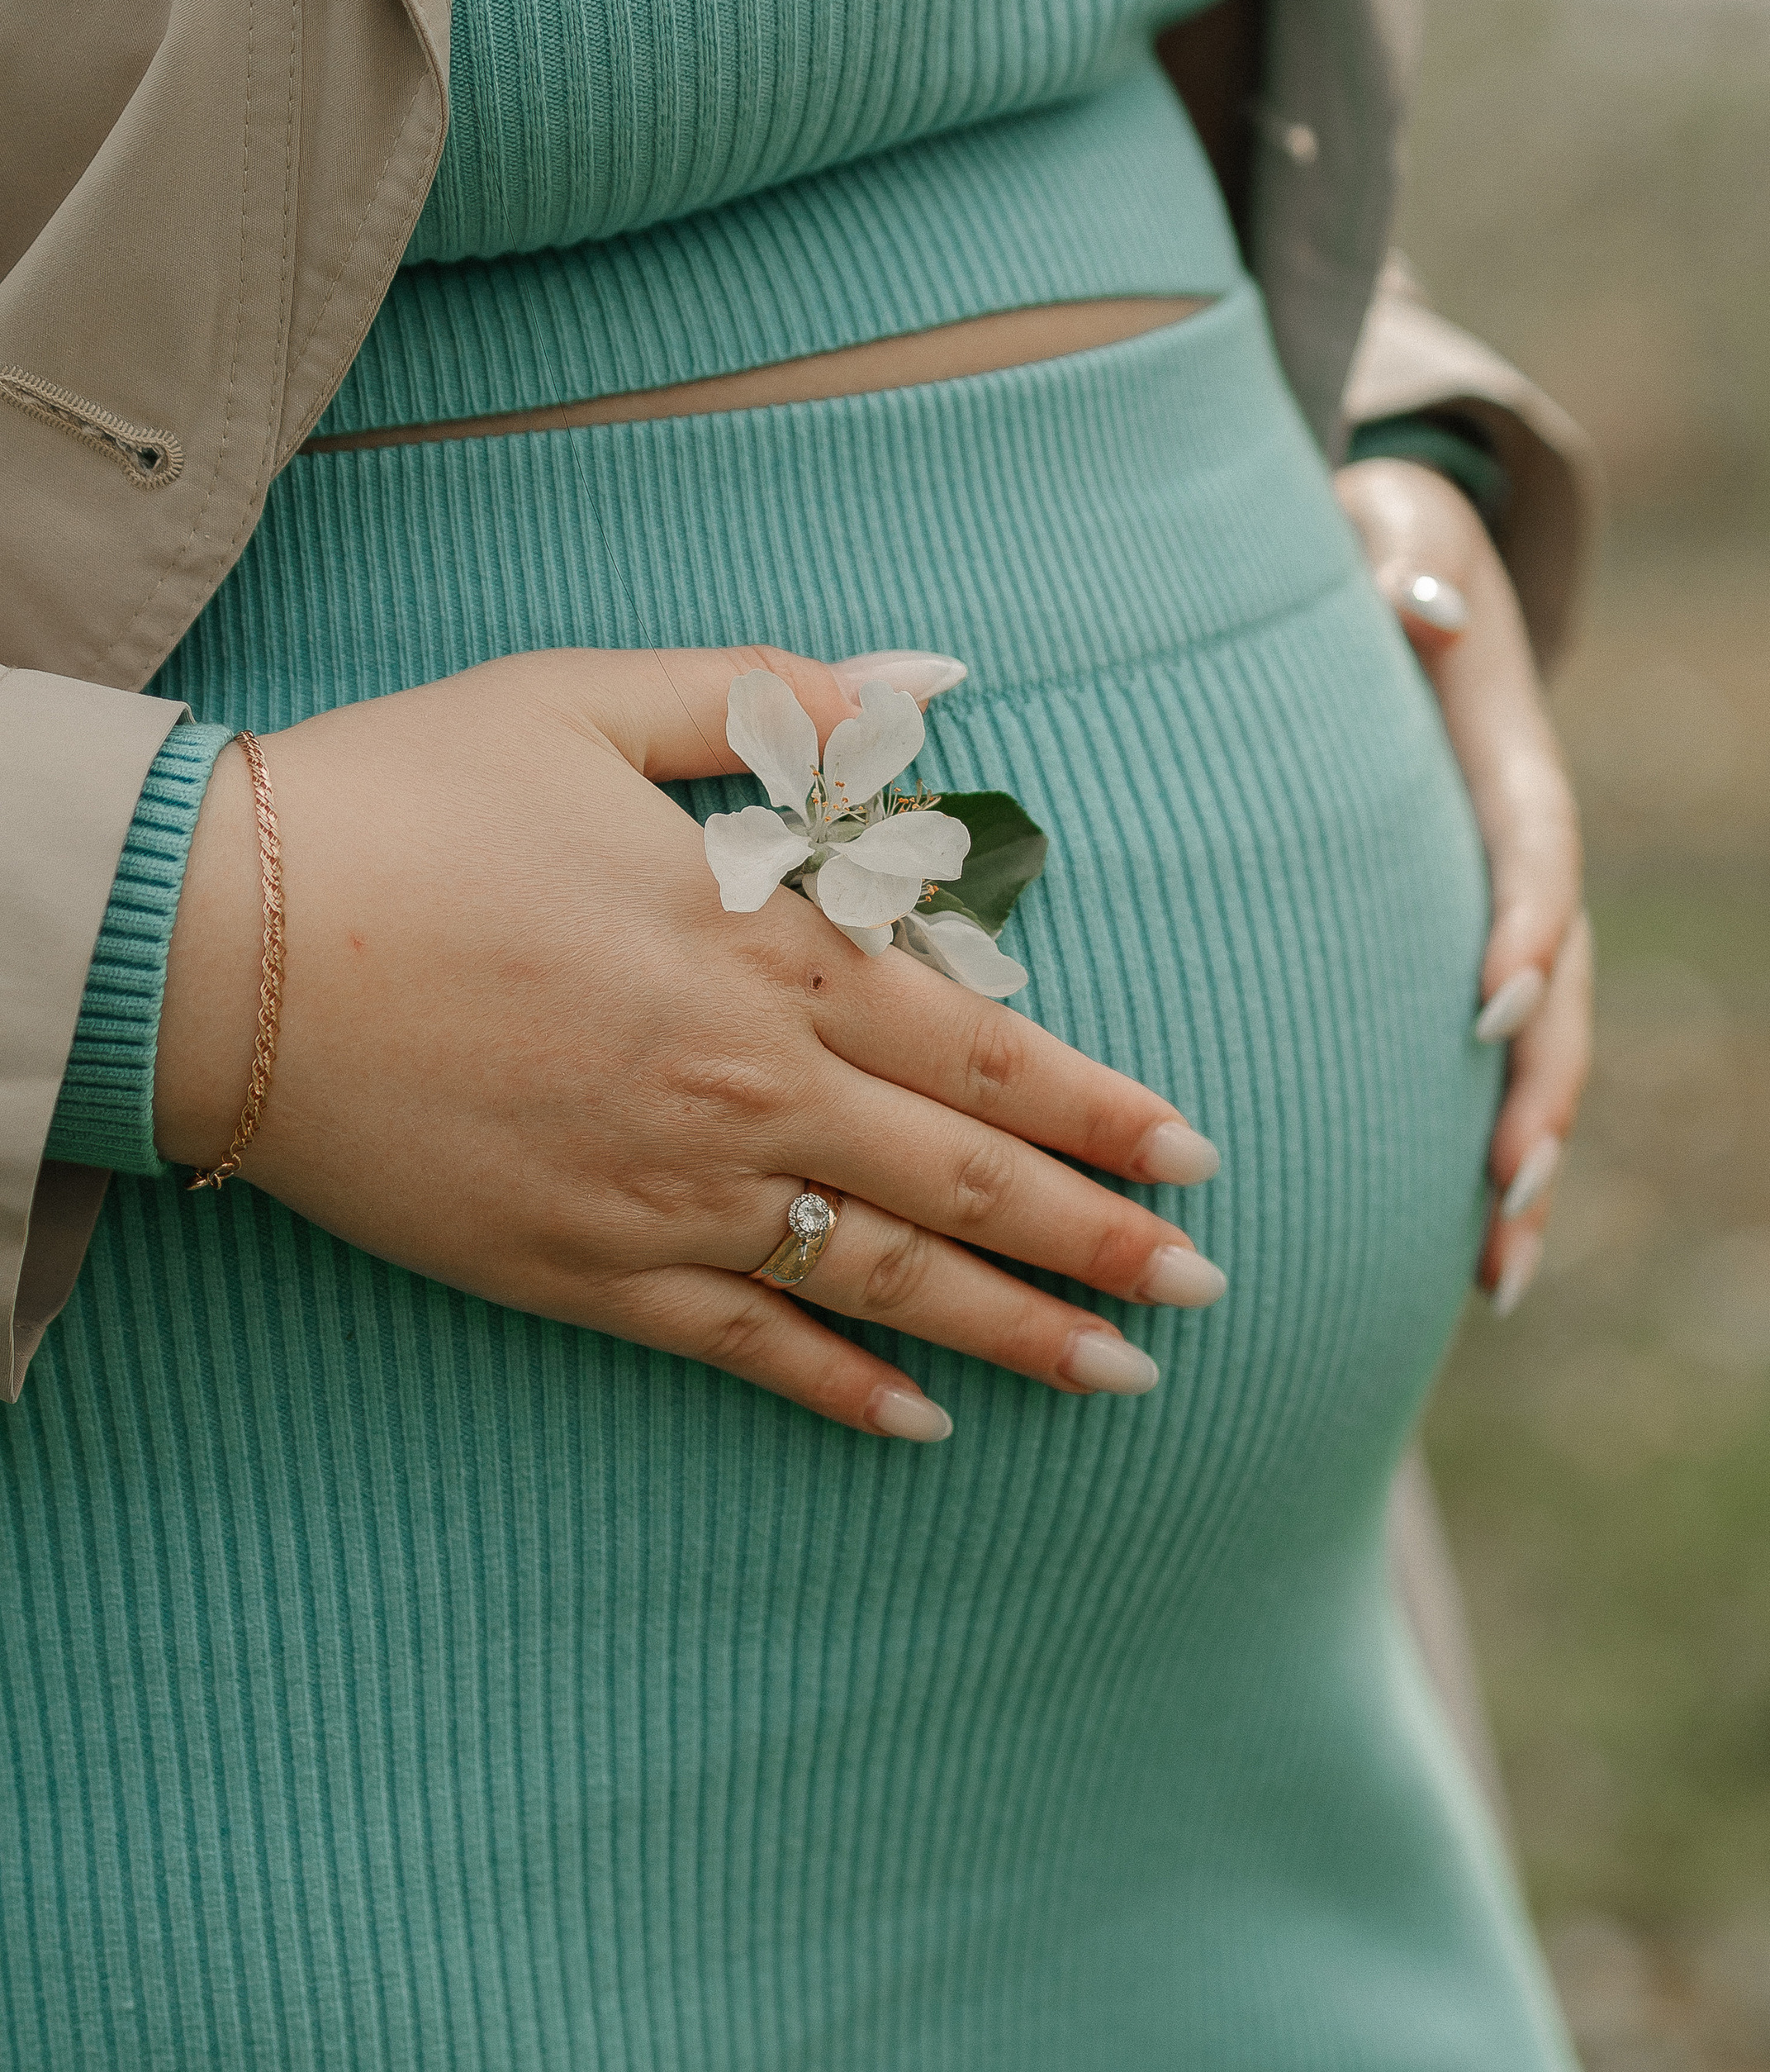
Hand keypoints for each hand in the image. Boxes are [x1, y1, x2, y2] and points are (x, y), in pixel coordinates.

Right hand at [156, 647, 1225, 1439]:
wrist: (219, 944)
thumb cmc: (410, 803)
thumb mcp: (592, 701)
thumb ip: (768, 703)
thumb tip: (913, 690)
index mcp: (767, 951)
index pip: (985, 1050)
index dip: (1100, 1111)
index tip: (1195, 1158)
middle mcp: (749, 1087)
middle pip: (966, 1183)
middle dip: (1100, 1239)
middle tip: (1203, 1288)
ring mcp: (671, 1194)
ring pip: (884, 1281)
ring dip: (1016, 1330)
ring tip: (1123, 1376)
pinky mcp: (583, 1270)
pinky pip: (742, 1348)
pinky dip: (839, 1391)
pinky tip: (921, 1426)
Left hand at [1334, 456, 1592, 1314]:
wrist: (1405, 581)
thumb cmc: (1380, 559)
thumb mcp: (1390, 534)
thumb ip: (1405, 566)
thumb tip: (1428, 611)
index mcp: (1508, 759)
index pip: (1532, 851)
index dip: (1526, 929)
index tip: (1489, 1010)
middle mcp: (1521, 855)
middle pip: (1561, 984)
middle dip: (1541, 1088)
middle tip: (1510, 1186)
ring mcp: (1501, 919)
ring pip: (1541, 1054)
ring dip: (1530, 1162)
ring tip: (1506, 1273)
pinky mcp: (1464, 962)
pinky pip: (1490, 1069)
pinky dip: (1489, 1161)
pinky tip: (1478, 1262)